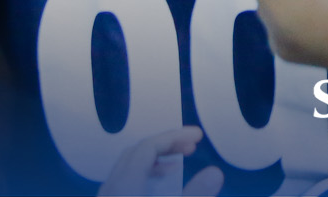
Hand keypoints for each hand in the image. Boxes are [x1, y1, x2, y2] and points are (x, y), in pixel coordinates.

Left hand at [99, 125, 219, 196]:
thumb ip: (195, 195)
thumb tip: (216, 171)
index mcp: (125, 184)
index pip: (148, 146)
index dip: (175, 136)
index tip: (199, 136)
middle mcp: (112, 188)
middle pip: (136, 153)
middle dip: (165, 145)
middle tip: (192, 146)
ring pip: (128, 169)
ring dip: (154, 161)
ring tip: (179, 164)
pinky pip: (124, 184)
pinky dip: (145, 177)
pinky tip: (161, 190)